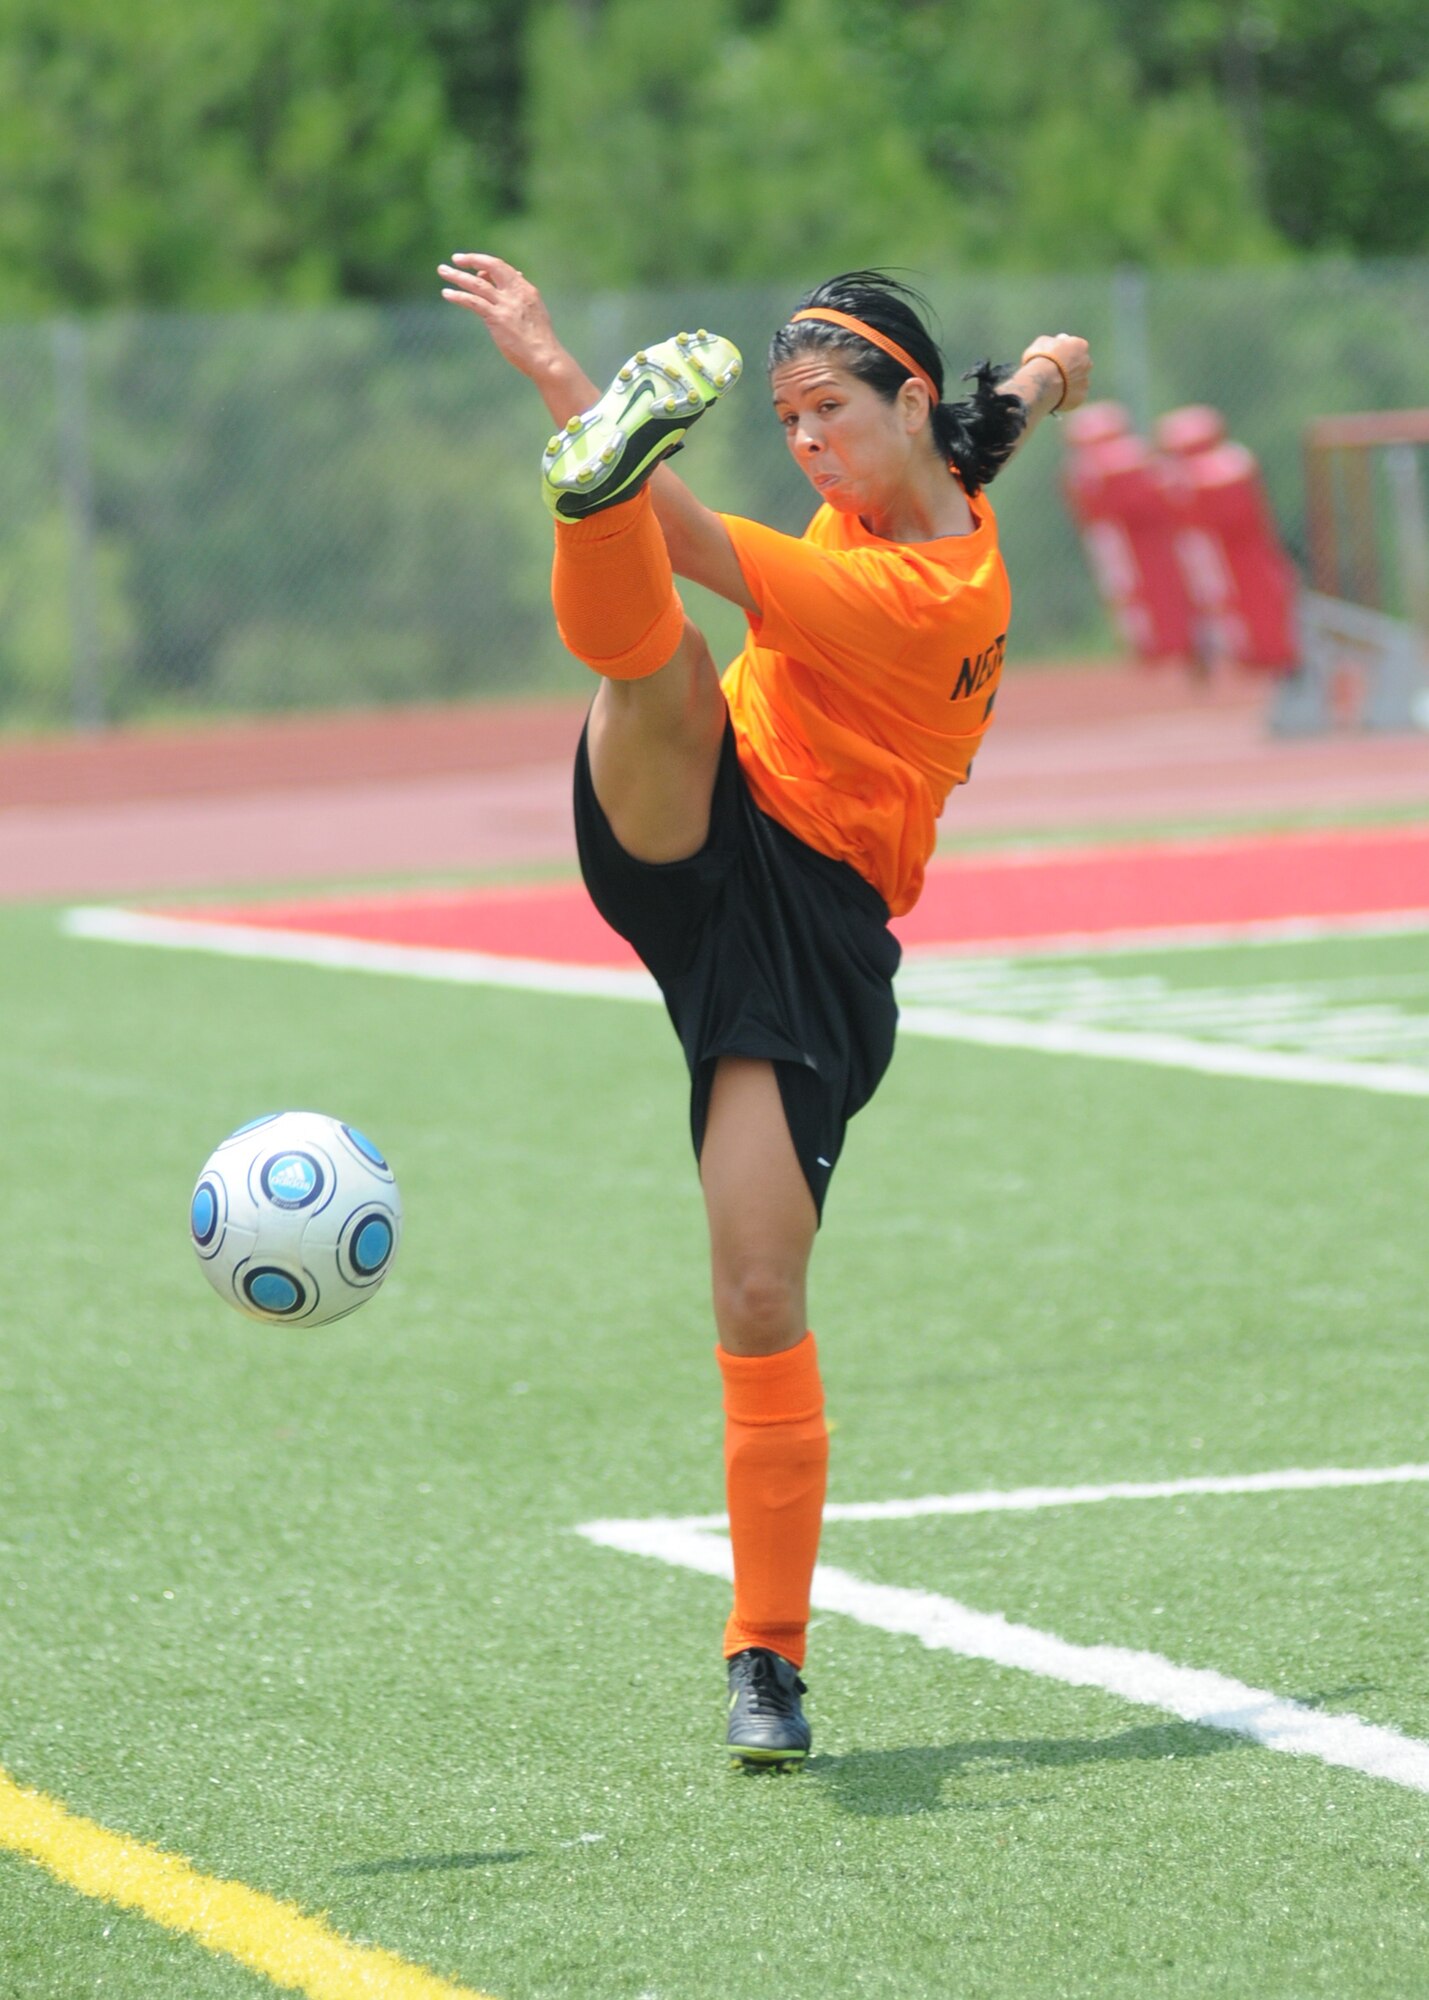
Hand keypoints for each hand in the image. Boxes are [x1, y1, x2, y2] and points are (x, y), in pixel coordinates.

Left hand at [438, 252, 563, 379]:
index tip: (475, 266)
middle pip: (492, 266)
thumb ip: (522, 297)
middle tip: (455, 259)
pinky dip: (458, 296)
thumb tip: (516, 280)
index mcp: (526, 290)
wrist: (545, 358)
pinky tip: (447, 294)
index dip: (487, 264)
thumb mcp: (534, 313)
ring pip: (477, 283)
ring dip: (457, 276)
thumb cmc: (540, 340)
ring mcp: (506, 305)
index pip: (503, 268)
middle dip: (472, 260)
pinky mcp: (497, 318)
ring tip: (442, 271)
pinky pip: (473, 302)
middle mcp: (516, 292)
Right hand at [1019, 334, 1092, 413]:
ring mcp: (1085, 381)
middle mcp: (1087, 363)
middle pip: (1079, 364)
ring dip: (1068, 383)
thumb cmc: (1040, 359)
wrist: (1042, 382)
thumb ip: (1054, 342)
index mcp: (1080, 346)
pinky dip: (1066, 396)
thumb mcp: (1043, 343)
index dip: (1063, 352)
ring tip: (1052, 387)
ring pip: (1077, 381)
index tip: (1054, 357)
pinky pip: (1074, 396)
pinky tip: (1054, 396)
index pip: (1075, 347)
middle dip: (1069, 368)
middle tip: (1054, 373)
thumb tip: (1058, 342)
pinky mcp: (1081, 397)